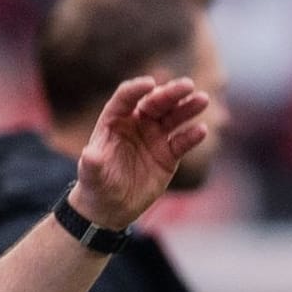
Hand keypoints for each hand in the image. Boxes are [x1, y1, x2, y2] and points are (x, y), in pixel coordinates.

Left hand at [70, 76, 210, 230]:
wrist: (110, 208)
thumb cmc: (96, 186)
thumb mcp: (91, 175)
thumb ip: (92, 163)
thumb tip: (89, 155)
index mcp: (115, 121)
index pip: (126, 98)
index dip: (137, 89)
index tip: (150, 84)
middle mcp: (137, 124)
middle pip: (155, 102)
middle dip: (171, 93)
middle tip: (188, 85)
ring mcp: (154, 137)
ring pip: (173, 117)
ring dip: (187, 107)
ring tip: (202, 100)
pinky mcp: (168, 154)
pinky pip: (182, 142)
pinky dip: (192, 136)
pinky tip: (201, 131)